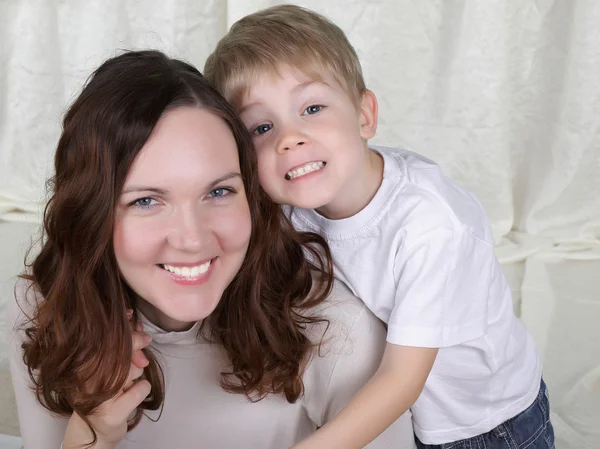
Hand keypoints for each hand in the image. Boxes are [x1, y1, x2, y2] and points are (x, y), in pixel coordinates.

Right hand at [63, 313, 151, 448]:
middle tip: (142, 358)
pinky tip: (132, 395)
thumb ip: (121, 347)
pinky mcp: (111, 414)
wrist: (96, 430)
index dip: (128, 331)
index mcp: (82, 364)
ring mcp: (97, 398)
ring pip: (133, 371)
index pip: (107, 341)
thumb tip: (139, 327)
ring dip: (137, 375)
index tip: (138, 327)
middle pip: (122, 355)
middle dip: (137, 351)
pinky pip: (141, 389)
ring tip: (126, 384)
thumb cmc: (104, 392)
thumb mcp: (110, 367)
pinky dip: (142, 389)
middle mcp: (85, 380)